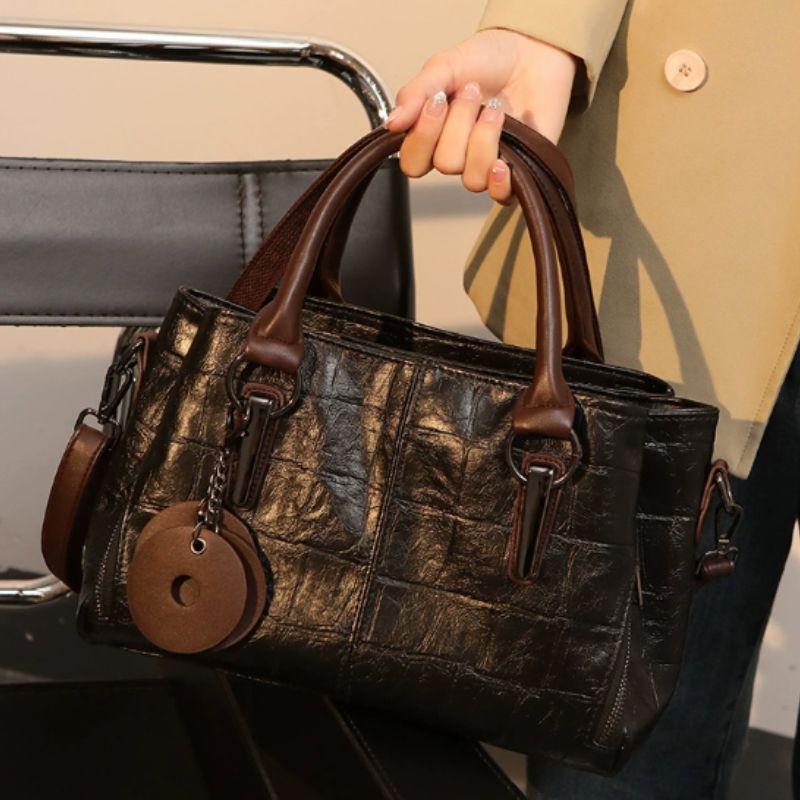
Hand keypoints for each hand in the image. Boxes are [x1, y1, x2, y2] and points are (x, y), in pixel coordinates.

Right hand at [384, 28, 576, 203]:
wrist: (534, 52)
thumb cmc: (488, 60)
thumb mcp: (444, 67)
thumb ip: (416, 93)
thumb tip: (391, 123)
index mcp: (432, 136)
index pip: (412, 162)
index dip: (423, 137)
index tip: (437, 100)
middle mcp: (456, 155)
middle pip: (444, 165)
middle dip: (459, 124)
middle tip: (473, 92)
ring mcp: (485, 166)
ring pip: (471, 178)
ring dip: (483, 139)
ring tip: (496, 109)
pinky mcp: (515, 173)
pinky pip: (499, 195)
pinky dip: (499, 181)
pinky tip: (502, 161)